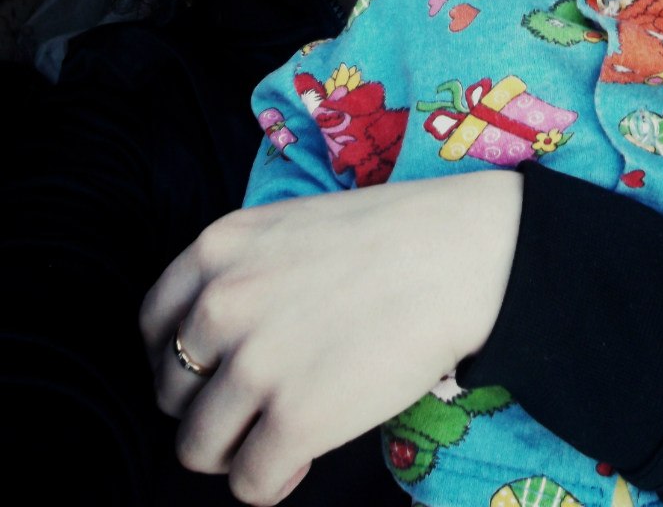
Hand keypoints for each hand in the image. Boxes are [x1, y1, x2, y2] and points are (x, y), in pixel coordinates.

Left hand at [140, 170, 521, 505]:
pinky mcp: (295, 419)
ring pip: (197, 447)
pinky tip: (305, 456)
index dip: (180, 358)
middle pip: (170, 390)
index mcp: (217, 249)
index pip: (153, 325)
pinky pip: (250, 483)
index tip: (212, 372)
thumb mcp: (293, 226)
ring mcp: (255, 364)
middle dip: (211, 405)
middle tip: (258, 404)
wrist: (463, 255)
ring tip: (280, 434)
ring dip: (236, 449)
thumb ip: (246, 271)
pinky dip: (273, 480)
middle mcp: (221, 305)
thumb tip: (225, 339)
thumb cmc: (394, 235)